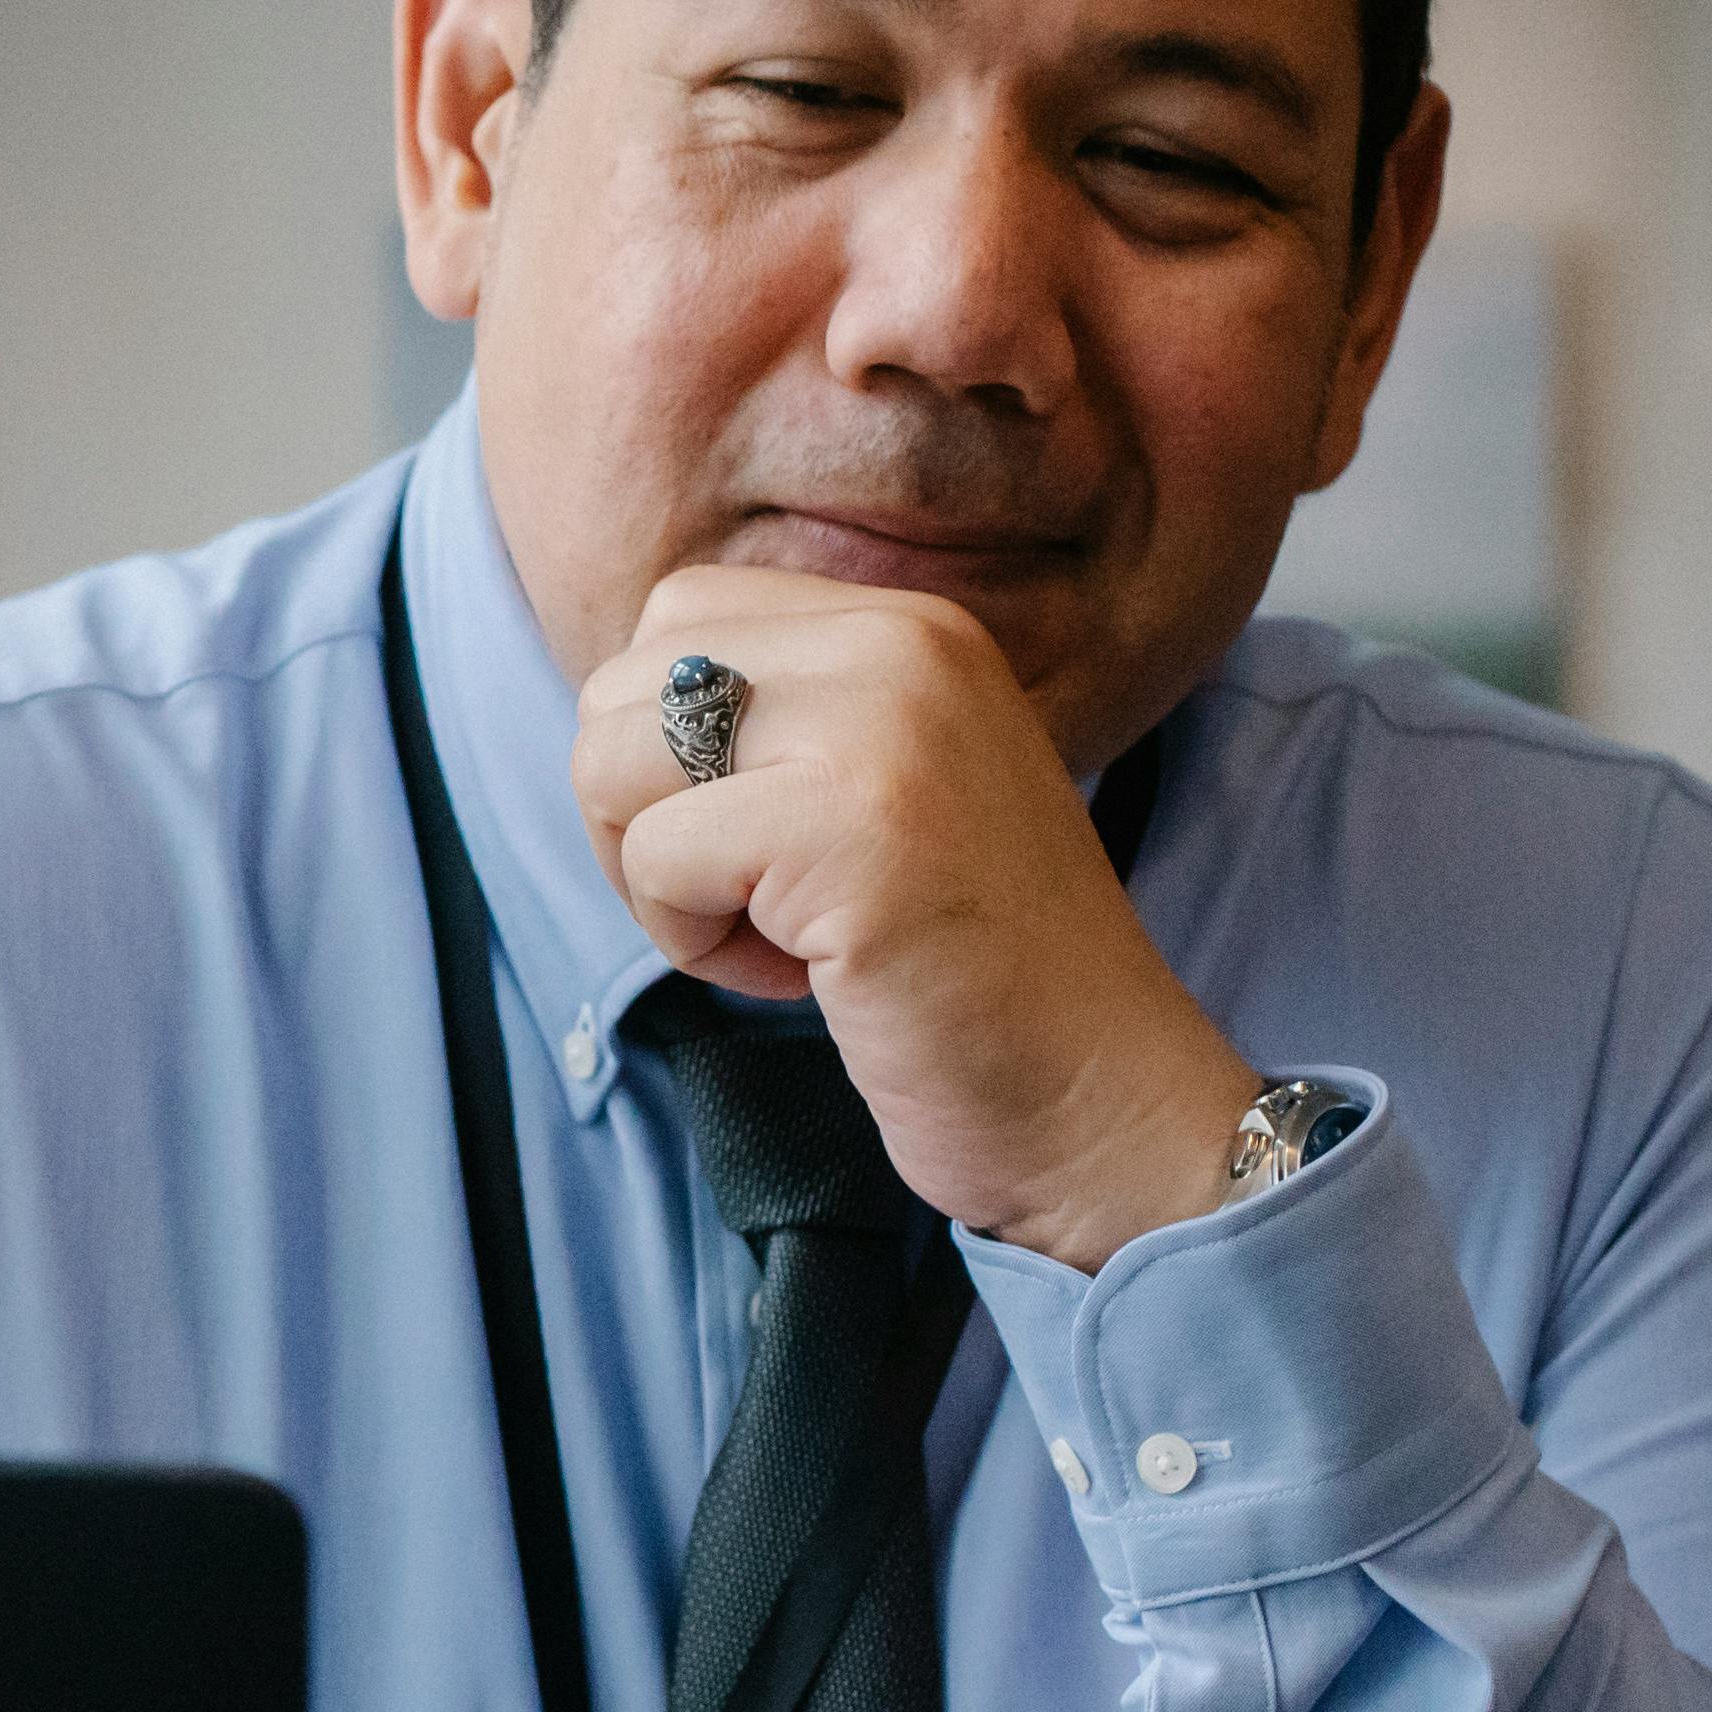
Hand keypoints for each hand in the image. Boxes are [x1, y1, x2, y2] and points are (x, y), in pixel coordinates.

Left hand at [572, 569, 1263, 1268]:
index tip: (763, 841)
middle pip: (621, 686)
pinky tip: (801, 975)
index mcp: (910, 625)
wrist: (1101, 1093)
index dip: (667, 750)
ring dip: (661, 883)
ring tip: (782, 937)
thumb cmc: (973, 970)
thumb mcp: (884, 789)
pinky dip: (694, 944)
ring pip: (611, 764)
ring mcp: (879, 730)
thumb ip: (780, 721)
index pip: (679, 618)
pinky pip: (655, 858)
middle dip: (643, 815)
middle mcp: (899, 645)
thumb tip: (614, 710)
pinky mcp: (848, 829)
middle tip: (757, 903)